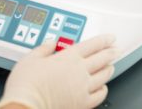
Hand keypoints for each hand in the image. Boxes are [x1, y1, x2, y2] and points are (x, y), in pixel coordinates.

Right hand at [0, 34, 118, 108]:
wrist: (25, 105)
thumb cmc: (27, 83)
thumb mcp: (31, 58)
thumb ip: (43, 49)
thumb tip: (50, 43)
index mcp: (68, 57)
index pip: (92, 45)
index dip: (104, 40)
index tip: (110, 38)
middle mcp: (79, 70)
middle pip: (102, 59)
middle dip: (111, 52)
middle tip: (116, 49)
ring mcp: (83, 88)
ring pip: (104, 76)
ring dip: (109, 69)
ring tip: (111, 65)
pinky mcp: (82, 103)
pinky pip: (100, 95)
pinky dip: (104, 89)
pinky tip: (103, 87)